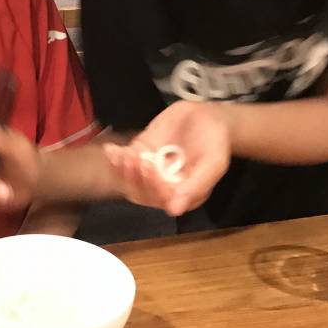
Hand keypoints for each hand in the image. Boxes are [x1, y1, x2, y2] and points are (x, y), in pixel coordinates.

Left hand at [109, 101, 231, 215]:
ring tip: (121, 154)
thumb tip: (174, 210)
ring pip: (130, 180)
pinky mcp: (142, 155)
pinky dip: (116, 158)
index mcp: (183, 196)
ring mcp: (151, 171)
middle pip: (141, 192)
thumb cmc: (216, 142)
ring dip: (122, 169)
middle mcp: (164, 187)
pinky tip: (111, 149)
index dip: (151, 185)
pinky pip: (126, 161)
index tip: (148, 164)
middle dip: (134, 177)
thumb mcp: (214, 163)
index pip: (162, 199)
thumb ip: (197, 186)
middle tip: (134, 157)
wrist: (208, 117)